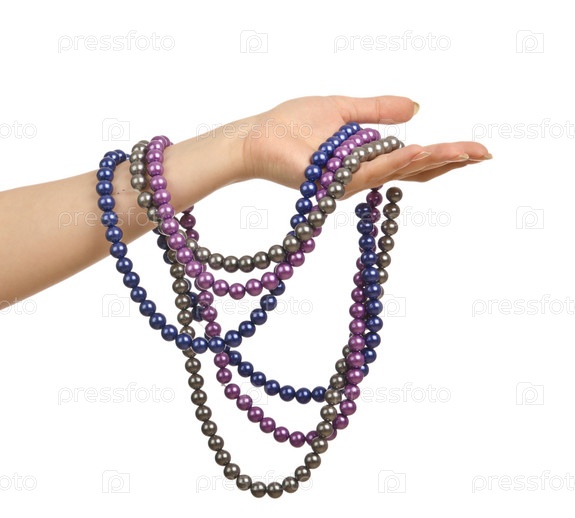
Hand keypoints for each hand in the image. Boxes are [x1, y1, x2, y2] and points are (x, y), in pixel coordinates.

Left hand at [229, 95, 490, 196]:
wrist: (257, 137)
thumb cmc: (291, 125)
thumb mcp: (344, 109)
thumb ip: (378, 110)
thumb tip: (416, 108)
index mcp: (367, 158)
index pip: (414, 159)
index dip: (446, 155)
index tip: (477, 150)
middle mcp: (363, 175)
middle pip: (415, 172)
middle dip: (451, 162)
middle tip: (484, 154)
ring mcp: (350, 182)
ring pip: (400, 173)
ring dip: (433, 161)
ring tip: (464, 152)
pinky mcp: (335, 183)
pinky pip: (372, 173)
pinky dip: (396, 161)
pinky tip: (419, 150)